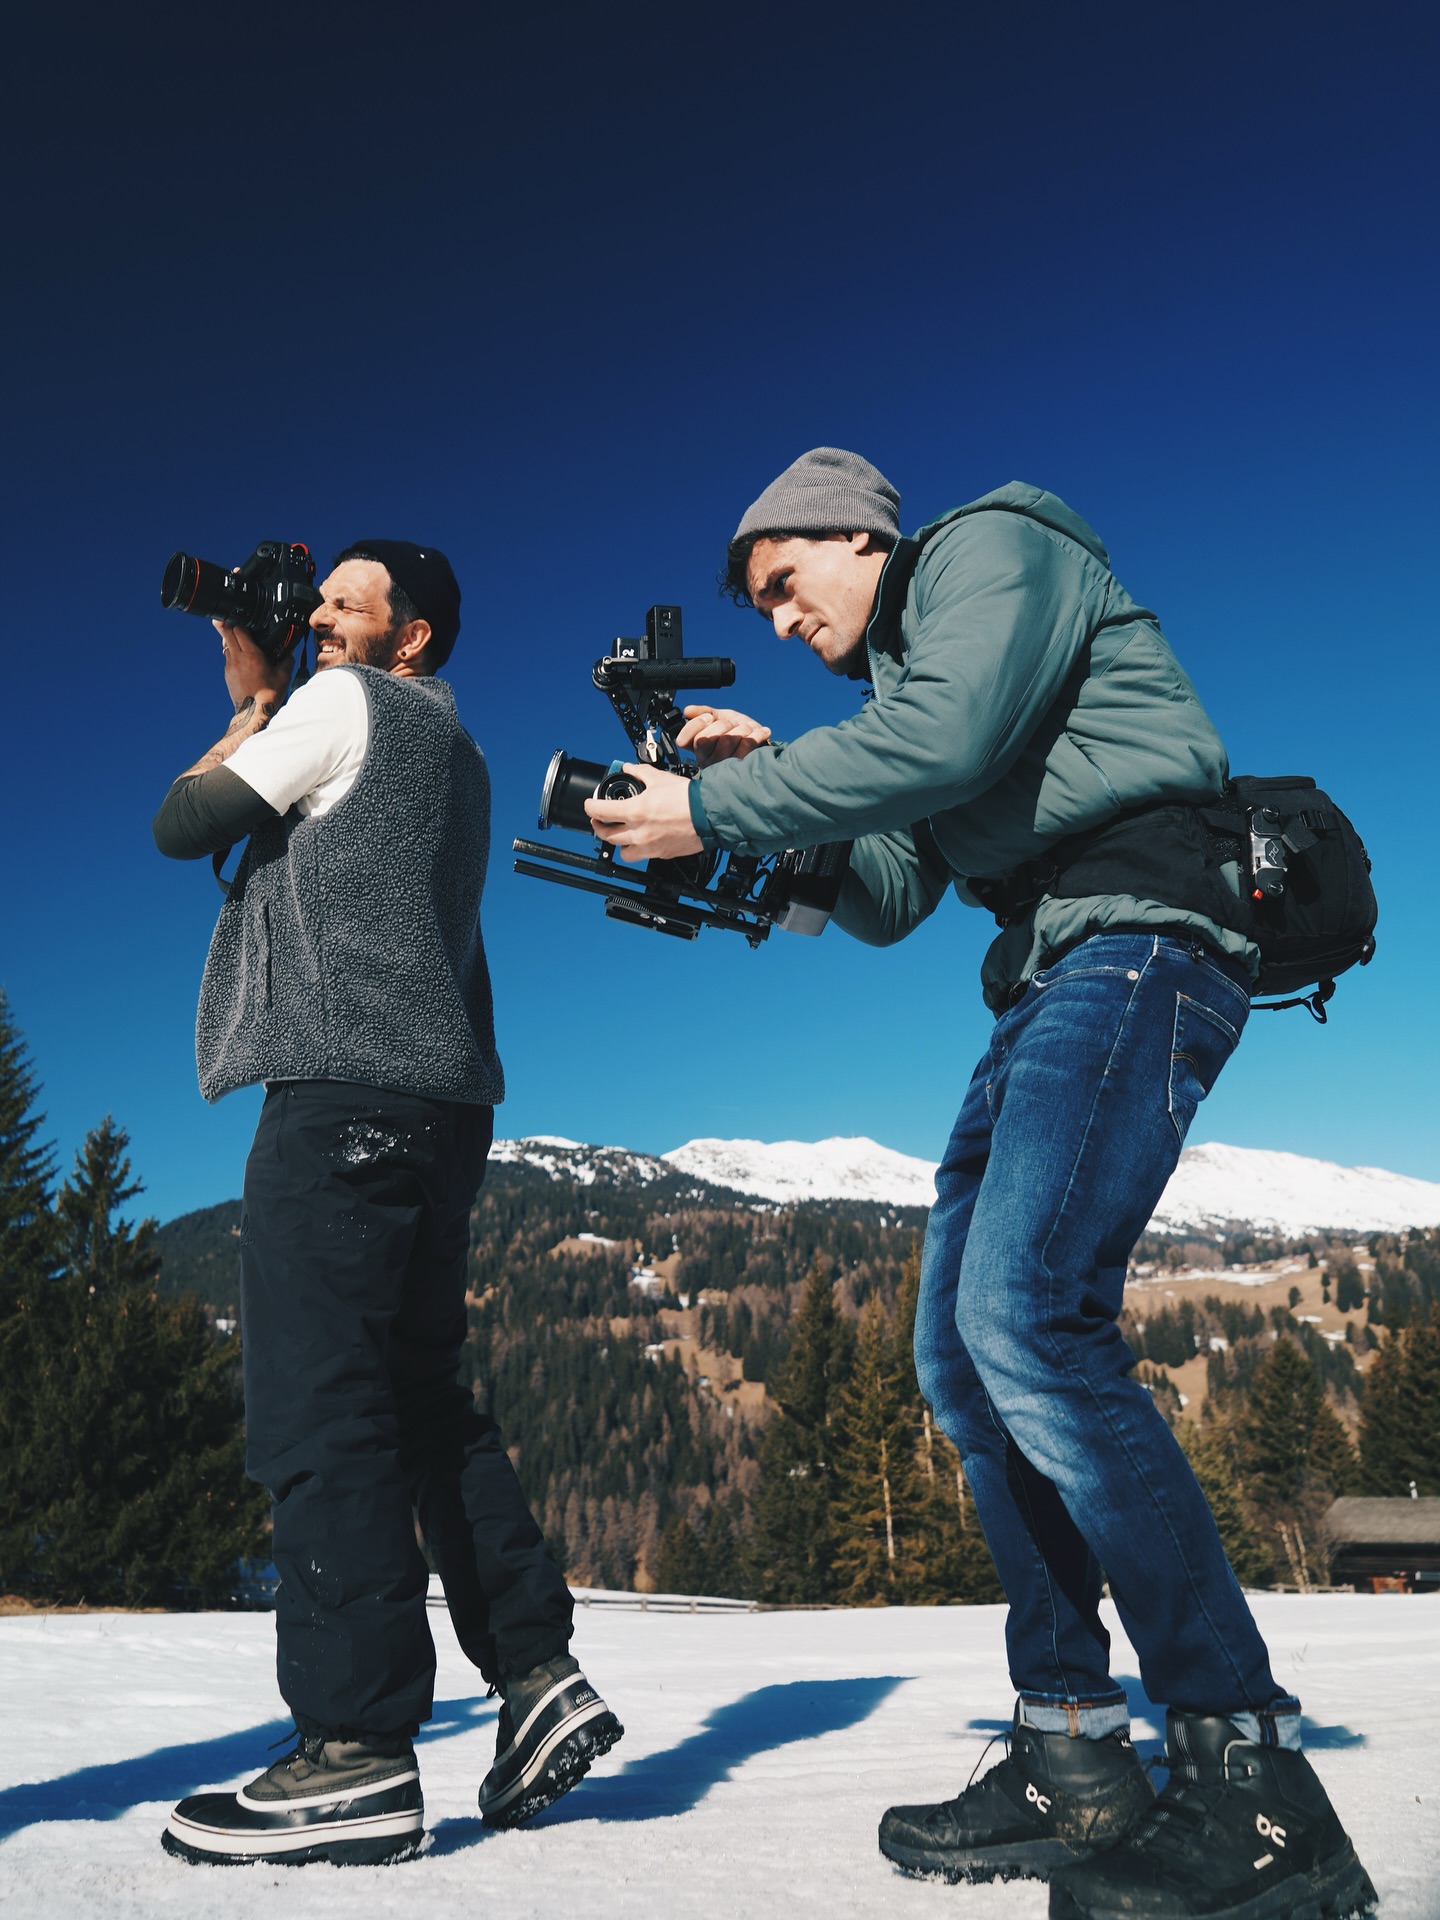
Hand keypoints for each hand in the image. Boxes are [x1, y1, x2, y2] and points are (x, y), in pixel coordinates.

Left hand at [216, 618, 292, 713]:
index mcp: (252, 655)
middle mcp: (238, 658)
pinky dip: (233, 653)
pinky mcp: (227, 674)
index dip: (240, 622)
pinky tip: (242, 659)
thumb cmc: (268, 695)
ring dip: (231, 639)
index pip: (238, 629)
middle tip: (234, 621)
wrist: (253, 713)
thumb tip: (290, 652)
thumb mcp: (283, 676)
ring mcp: (230, 666)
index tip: (246, 621)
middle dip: (229, 624)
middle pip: (226, 632)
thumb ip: (287, 660)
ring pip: (225, 644)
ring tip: (241, 640)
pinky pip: (227, 657)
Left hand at [584, 764, 703, 862]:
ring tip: (619, 834)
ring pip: (622, 852)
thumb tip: (629, 768)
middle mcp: (639, 833)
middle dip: (599, 827)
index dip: (590, 807)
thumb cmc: (689, 799)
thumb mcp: (661, 779)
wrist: (709, 815)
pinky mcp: (661, 854)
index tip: (590, 805)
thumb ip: (640, 773)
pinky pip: (642, 856)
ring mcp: (649, 846)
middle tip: (600, 821)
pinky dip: (638, 849)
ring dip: (617, 843)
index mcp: (635, 811)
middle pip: (607, 836)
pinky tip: (642, 839)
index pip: (600, 812)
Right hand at [676, 704, 771, 766]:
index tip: (708, 717)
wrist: (759, 741)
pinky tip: (761, 732)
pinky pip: (745, 747)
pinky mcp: (739, 769)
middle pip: (705, 739)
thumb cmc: (737, 730)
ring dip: (742, 728)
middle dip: (722, 724)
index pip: (683, 740)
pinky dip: (756, 734)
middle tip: (732, 723)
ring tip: (748, 728)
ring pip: (726, 740)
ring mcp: (721, 767)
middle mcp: (706, 760)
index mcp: (697, 747)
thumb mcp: (719, 717)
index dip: (695, 725)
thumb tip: (687, 711)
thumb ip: (703, 712)